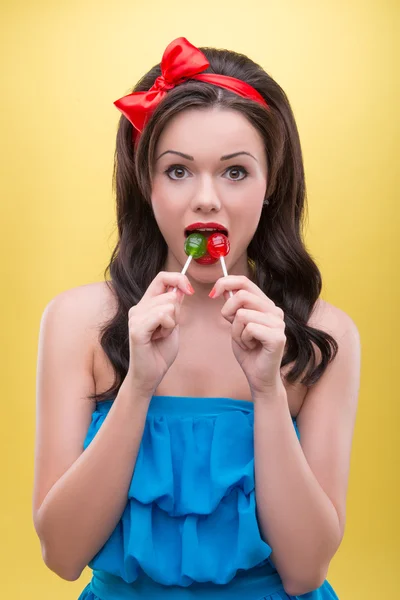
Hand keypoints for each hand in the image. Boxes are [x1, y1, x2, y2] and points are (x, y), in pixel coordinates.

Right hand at [127, 272, 193, 396]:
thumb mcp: (172, 325)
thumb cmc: (160, 352)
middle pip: (170, 294)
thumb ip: (174, 307)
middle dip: (177, 313)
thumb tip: (181, 289)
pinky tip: (158, 338)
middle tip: (167, 330)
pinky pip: (162, 315)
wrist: (150, 376)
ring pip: (168, 305)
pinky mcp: (136, 329)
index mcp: (145, 304)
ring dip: (172, 323)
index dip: (178, 279)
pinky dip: (167, 327)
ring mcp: (135, 317)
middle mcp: (138, 308)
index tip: (189, 291)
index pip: (161, 277)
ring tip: (161, 336)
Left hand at [209, 275, 285, 396]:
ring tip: (245, 341)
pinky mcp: (277, 336)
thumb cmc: (249, 351)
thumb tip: (224, 288)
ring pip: (242, 314)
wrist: (259, 377)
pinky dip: (243, 339)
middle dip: (228, 312)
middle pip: (242, 295)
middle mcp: (275, 310)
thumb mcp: (236, 324)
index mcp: (266, 304)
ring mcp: (278, 323)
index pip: (245, 282)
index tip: (213, 294)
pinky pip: (249, 328)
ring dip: (236, 331)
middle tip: (233, 328)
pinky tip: (251, 347)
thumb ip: (234, 307)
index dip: (225, 283)